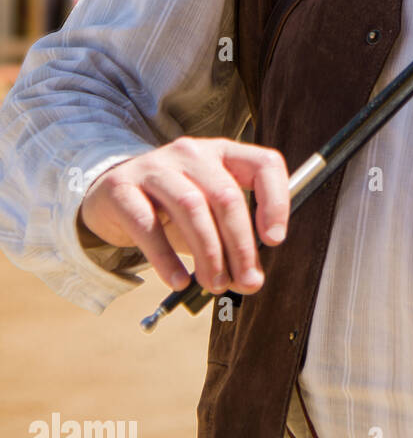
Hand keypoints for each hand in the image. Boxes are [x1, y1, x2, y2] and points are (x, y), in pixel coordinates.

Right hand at [78, 137, 288, 293]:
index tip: (274, 241)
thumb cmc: (171, 208)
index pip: (263, 164)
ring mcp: (155, 166)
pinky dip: (165, 257)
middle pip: (226, 195)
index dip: (275, 202)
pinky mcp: (122, 188)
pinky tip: (178, 281)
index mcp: (223, 153)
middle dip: (240, 245)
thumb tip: (250, 280)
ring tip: (215, 284)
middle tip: (246, 281)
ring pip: (191, 207)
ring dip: (209, 252)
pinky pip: (147, 224)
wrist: (112, 195)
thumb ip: (232, 241)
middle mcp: (192, 153)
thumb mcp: (208, 215)